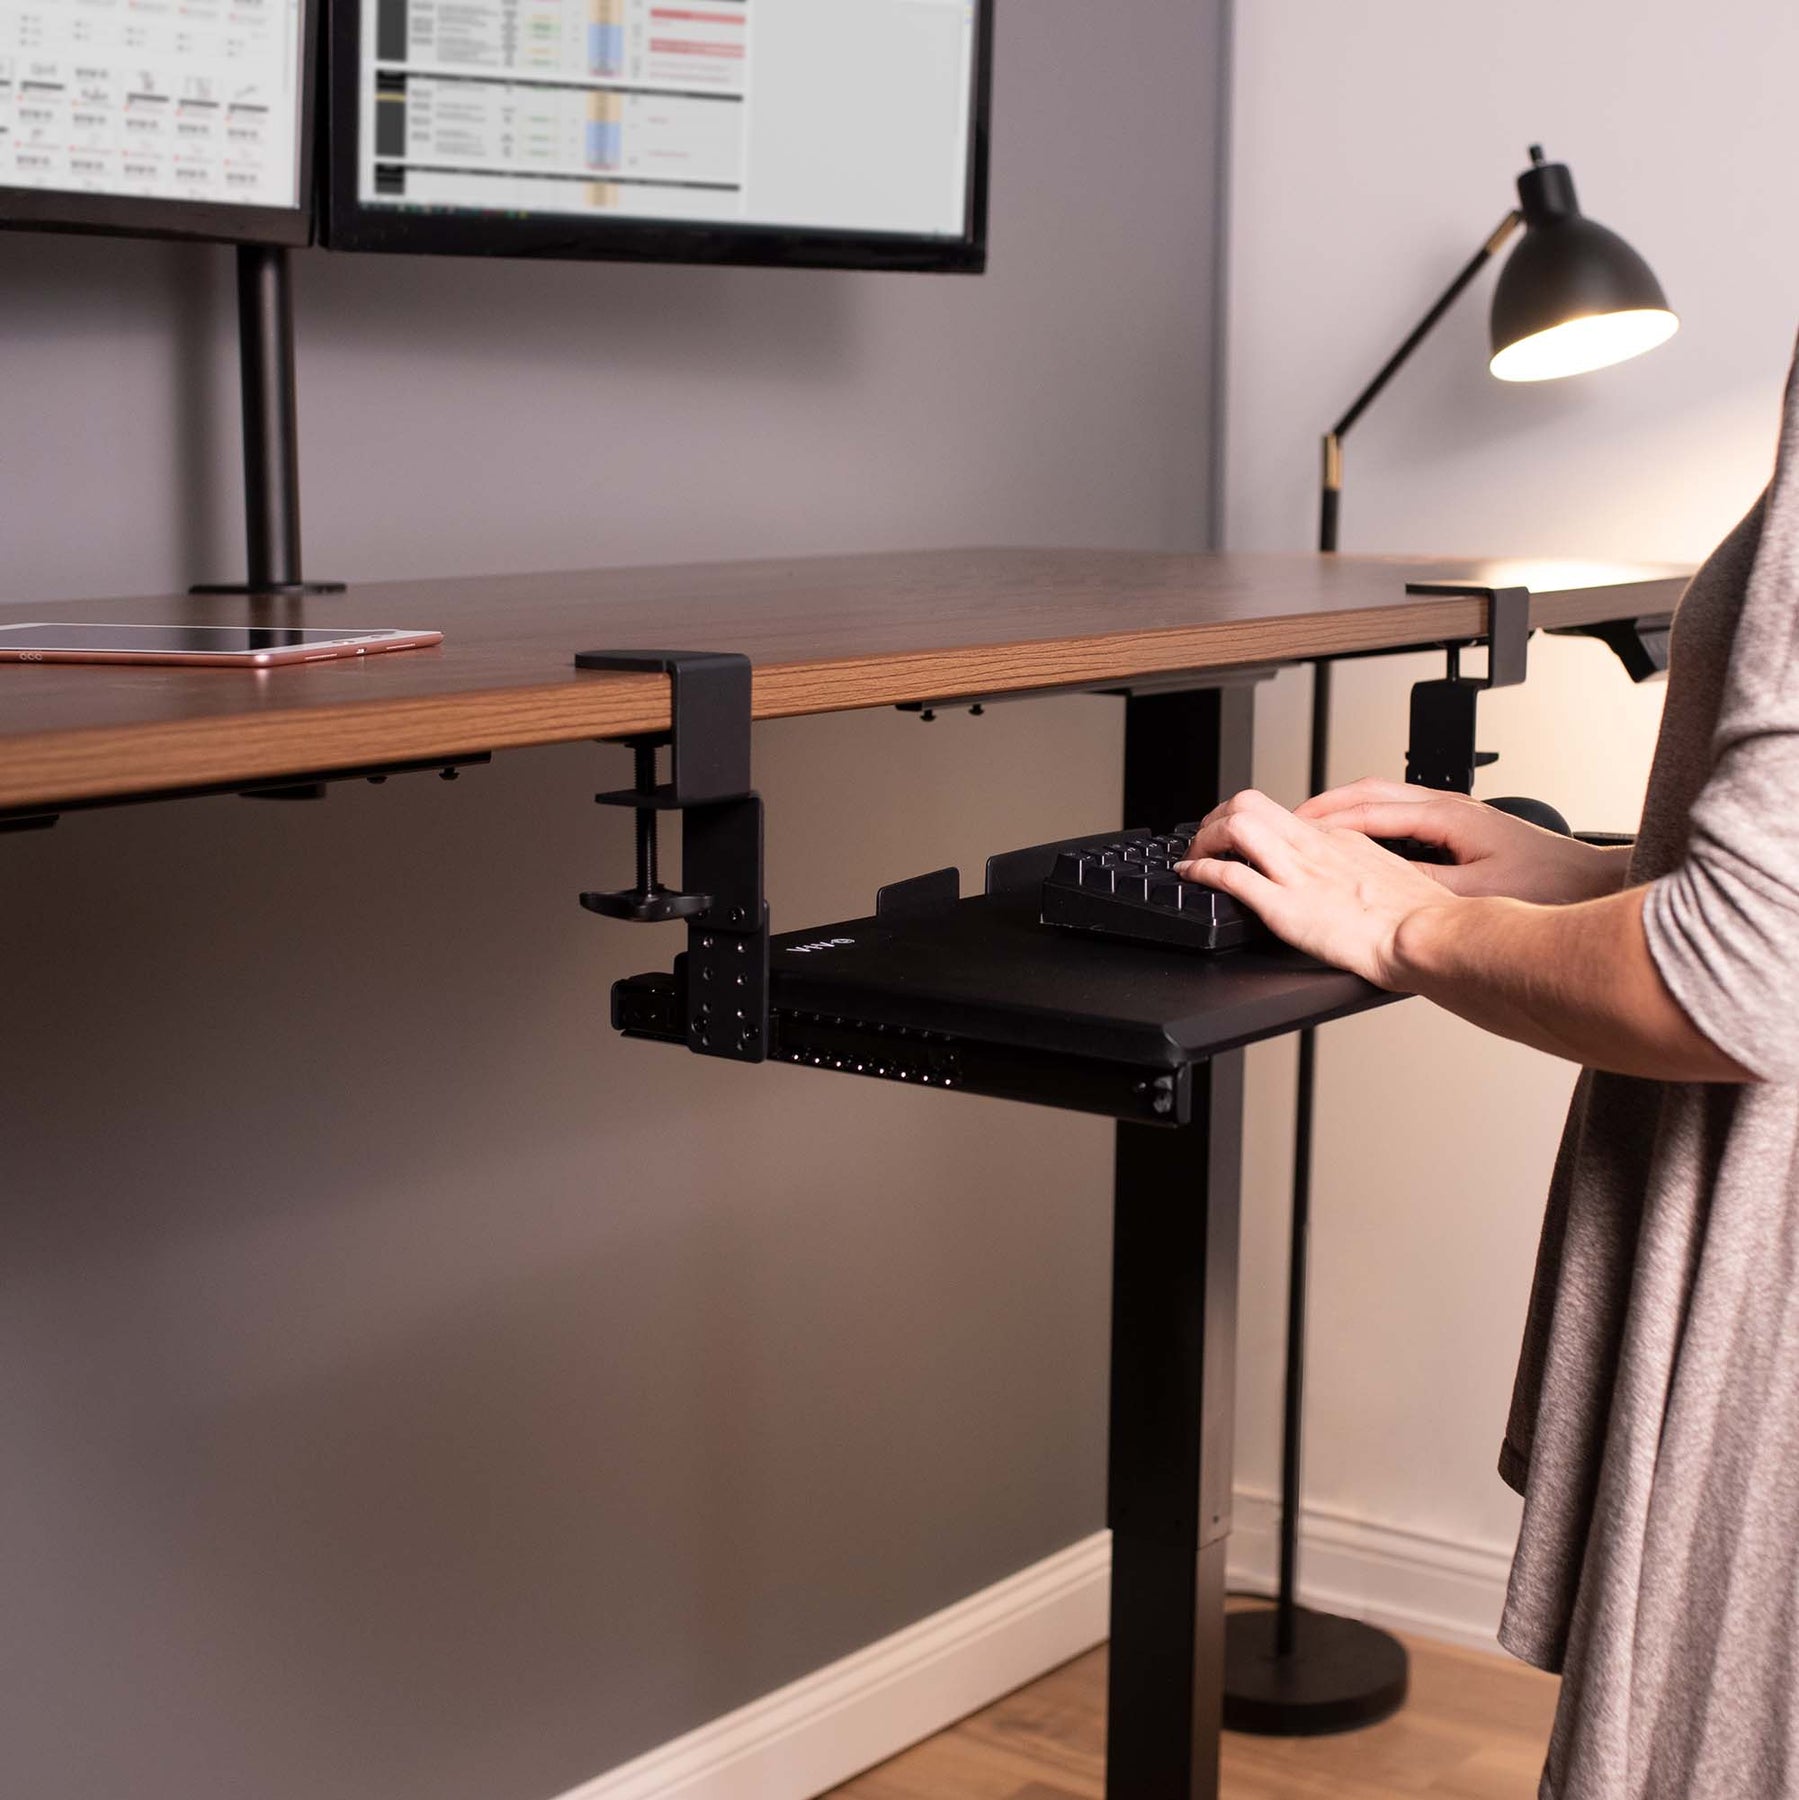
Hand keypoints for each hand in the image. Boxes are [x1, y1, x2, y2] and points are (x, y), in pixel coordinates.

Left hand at [1175, 789, 1458, 988]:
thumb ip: (1365, 871)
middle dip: (1217, 817)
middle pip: (1250, 803)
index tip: (1242, 838)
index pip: (1285, 815)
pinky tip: (1192, 876)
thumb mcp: (1393, 877)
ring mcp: (1297, 873)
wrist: (1426, 934)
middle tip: (1206, 838)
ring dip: (1204, 838)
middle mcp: (1314, 847)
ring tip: (1195, 855)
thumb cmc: (1420, 916)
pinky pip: (1230, 875)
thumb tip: (1356, 882)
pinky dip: (1201, 871)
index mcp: (1341, 840)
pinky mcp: (1284, 905)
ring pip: (1234, 826)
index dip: (1254, 823)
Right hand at [1292, 777, 1625, 904]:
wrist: (1591, 884)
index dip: (1326, 819)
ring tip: (1316, 829)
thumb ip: (1423, 884)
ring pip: (1385, 800)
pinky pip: (1401, 814)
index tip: (1294, 828)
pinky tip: (1361, 843)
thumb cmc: (1549, 886)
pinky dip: (1370, 823)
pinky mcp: (1462, 827)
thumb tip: (1378, 880)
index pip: (1369, 808)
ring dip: (1348, 811)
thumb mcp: (1477, 893)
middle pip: (1371, 791)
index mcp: (1447, 814)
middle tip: (1289, 820)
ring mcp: (1455, 814)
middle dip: (1327, 804)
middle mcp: (1449, 805)